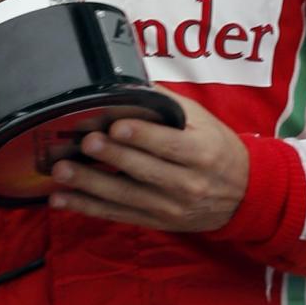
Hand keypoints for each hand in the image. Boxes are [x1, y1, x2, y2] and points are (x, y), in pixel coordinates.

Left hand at [48, 90, 248, 231]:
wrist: (243, 195)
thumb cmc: (217, 147)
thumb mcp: (202, 120)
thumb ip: (167, 103)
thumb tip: (130, 82)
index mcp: (200, 152)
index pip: (169, 145)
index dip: (142, 136)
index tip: (116, 125)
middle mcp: (187, 183)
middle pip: (144, 171)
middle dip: (112, 158)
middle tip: (86, 142)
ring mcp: (170, 207)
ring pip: (126, 197)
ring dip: (91, 185)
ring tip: (63, 170)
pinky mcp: (156, 221)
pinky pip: (118, 215)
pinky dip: (88, 208)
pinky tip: (62, 199)